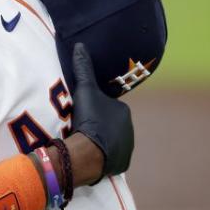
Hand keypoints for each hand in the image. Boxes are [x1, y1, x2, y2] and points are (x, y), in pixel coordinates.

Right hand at [69, 43, 134, 180]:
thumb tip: (80, 45)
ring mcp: (127, 148)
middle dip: (99, 125)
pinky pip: (112, 158)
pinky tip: (91, 155)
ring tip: (84, 141)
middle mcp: (130, 130)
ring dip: (101, 141)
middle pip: (110, 125)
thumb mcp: (84, 90)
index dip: (94, 109)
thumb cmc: (89, 118)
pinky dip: (103, 156)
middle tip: (82, 127)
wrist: (90, 151)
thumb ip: (83, 68)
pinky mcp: (122, 164)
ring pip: (112, 141)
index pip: (108, 107)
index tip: (82, 113)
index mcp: (124, 111)